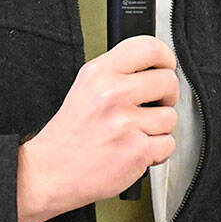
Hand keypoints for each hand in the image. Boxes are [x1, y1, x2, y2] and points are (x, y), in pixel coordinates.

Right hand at [16, 35, 179, 221]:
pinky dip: (157, 152)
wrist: (49, 173)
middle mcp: (112, 94)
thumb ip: (118, 73)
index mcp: (99, 73)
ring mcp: (125, 123)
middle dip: (168, 96)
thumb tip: (157, 68)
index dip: (166, 57)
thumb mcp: (85, 88)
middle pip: (168, 81)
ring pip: (170, 116)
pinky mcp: (136, 151)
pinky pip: (168, 144)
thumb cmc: (70, 134)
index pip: (149, 48)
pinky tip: (136, 150)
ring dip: (159, 128)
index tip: (167, 67)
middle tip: (154, 105)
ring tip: (136, 133)